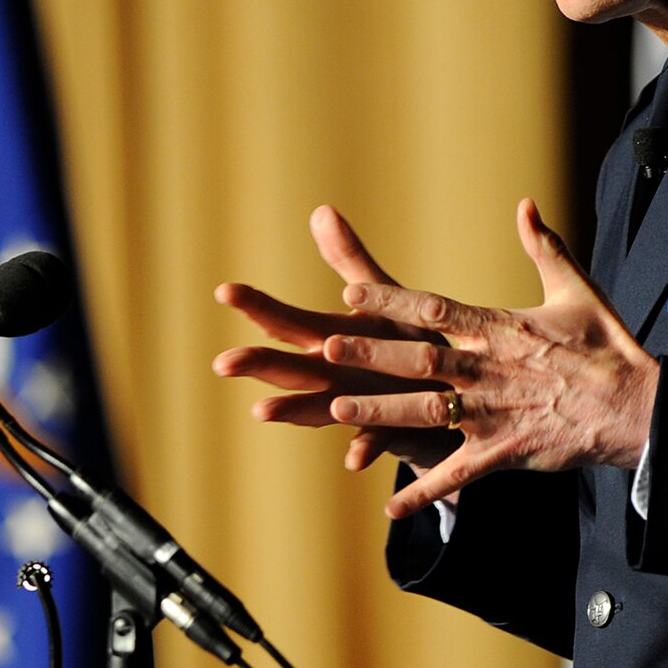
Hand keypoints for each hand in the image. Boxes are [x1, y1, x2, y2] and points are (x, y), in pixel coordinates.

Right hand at [213, 205, 462, 475]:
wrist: (444, 392)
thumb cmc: (406, 340)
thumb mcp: (381, 295)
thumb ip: (349, 258)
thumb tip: (320, 209)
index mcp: (330, 339)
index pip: (286, 320)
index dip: (256, 306)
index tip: (224, 290)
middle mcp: (334, 375)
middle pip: (290, 367)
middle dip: (258, 364)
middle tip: (224, 362)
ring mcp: (357, 404)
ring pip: (318, 408)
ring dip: (291, 411)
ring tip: (261, 411)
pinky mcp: (390, 429)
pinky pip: (376, 440)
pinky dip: (365, 447)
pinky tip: (354, 458)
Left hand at [320, 198, 657, 519]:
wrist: (639, 407)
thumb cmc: (606, 348)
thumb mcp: (576, 290)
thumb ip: (543, 247)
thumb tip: (524, 204)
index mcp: (500, 329)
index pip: (435, 310)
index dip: (391, 302)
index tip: (350, 293)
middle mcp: (490, 370)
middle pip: (420, 359)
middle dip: (372, 353)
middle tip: (327, 347)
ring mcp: (495, 413)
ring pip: (428, 413)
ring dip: (382, 412)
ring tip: (338, 409)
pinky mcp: (505, 452)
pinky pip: (458, 475)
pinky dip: (425, 491)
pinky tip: (390, 504)